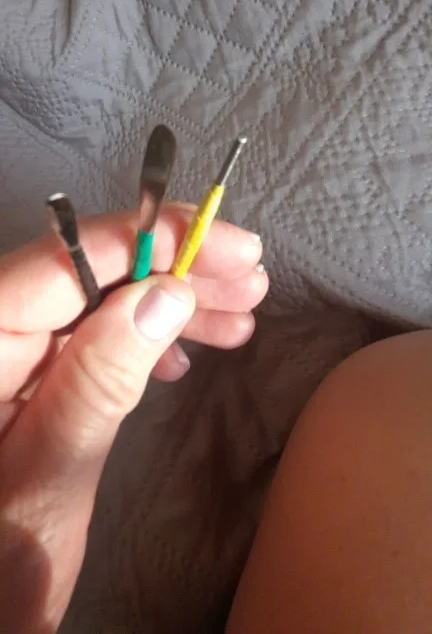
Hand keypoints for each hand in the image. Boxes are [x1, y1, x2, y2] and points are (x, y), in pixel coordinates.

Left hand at [0, 204, 266, 632]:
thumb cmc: (2, 561)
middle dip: (171, 269)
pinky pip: (88, 338)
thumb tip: (166, 291)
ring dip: (169, 303)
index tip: (227, 244)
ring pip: (94, 301)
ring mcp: (7, 354)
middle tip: (250, 278)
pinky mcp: (26, 381)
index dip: (153, 239)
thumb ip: (100, 377)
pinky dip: (142, 340)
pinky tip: (185, 353)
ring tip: (239, 313)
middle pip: (86, 272)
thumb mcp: (53, 471)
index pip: (68, 259)